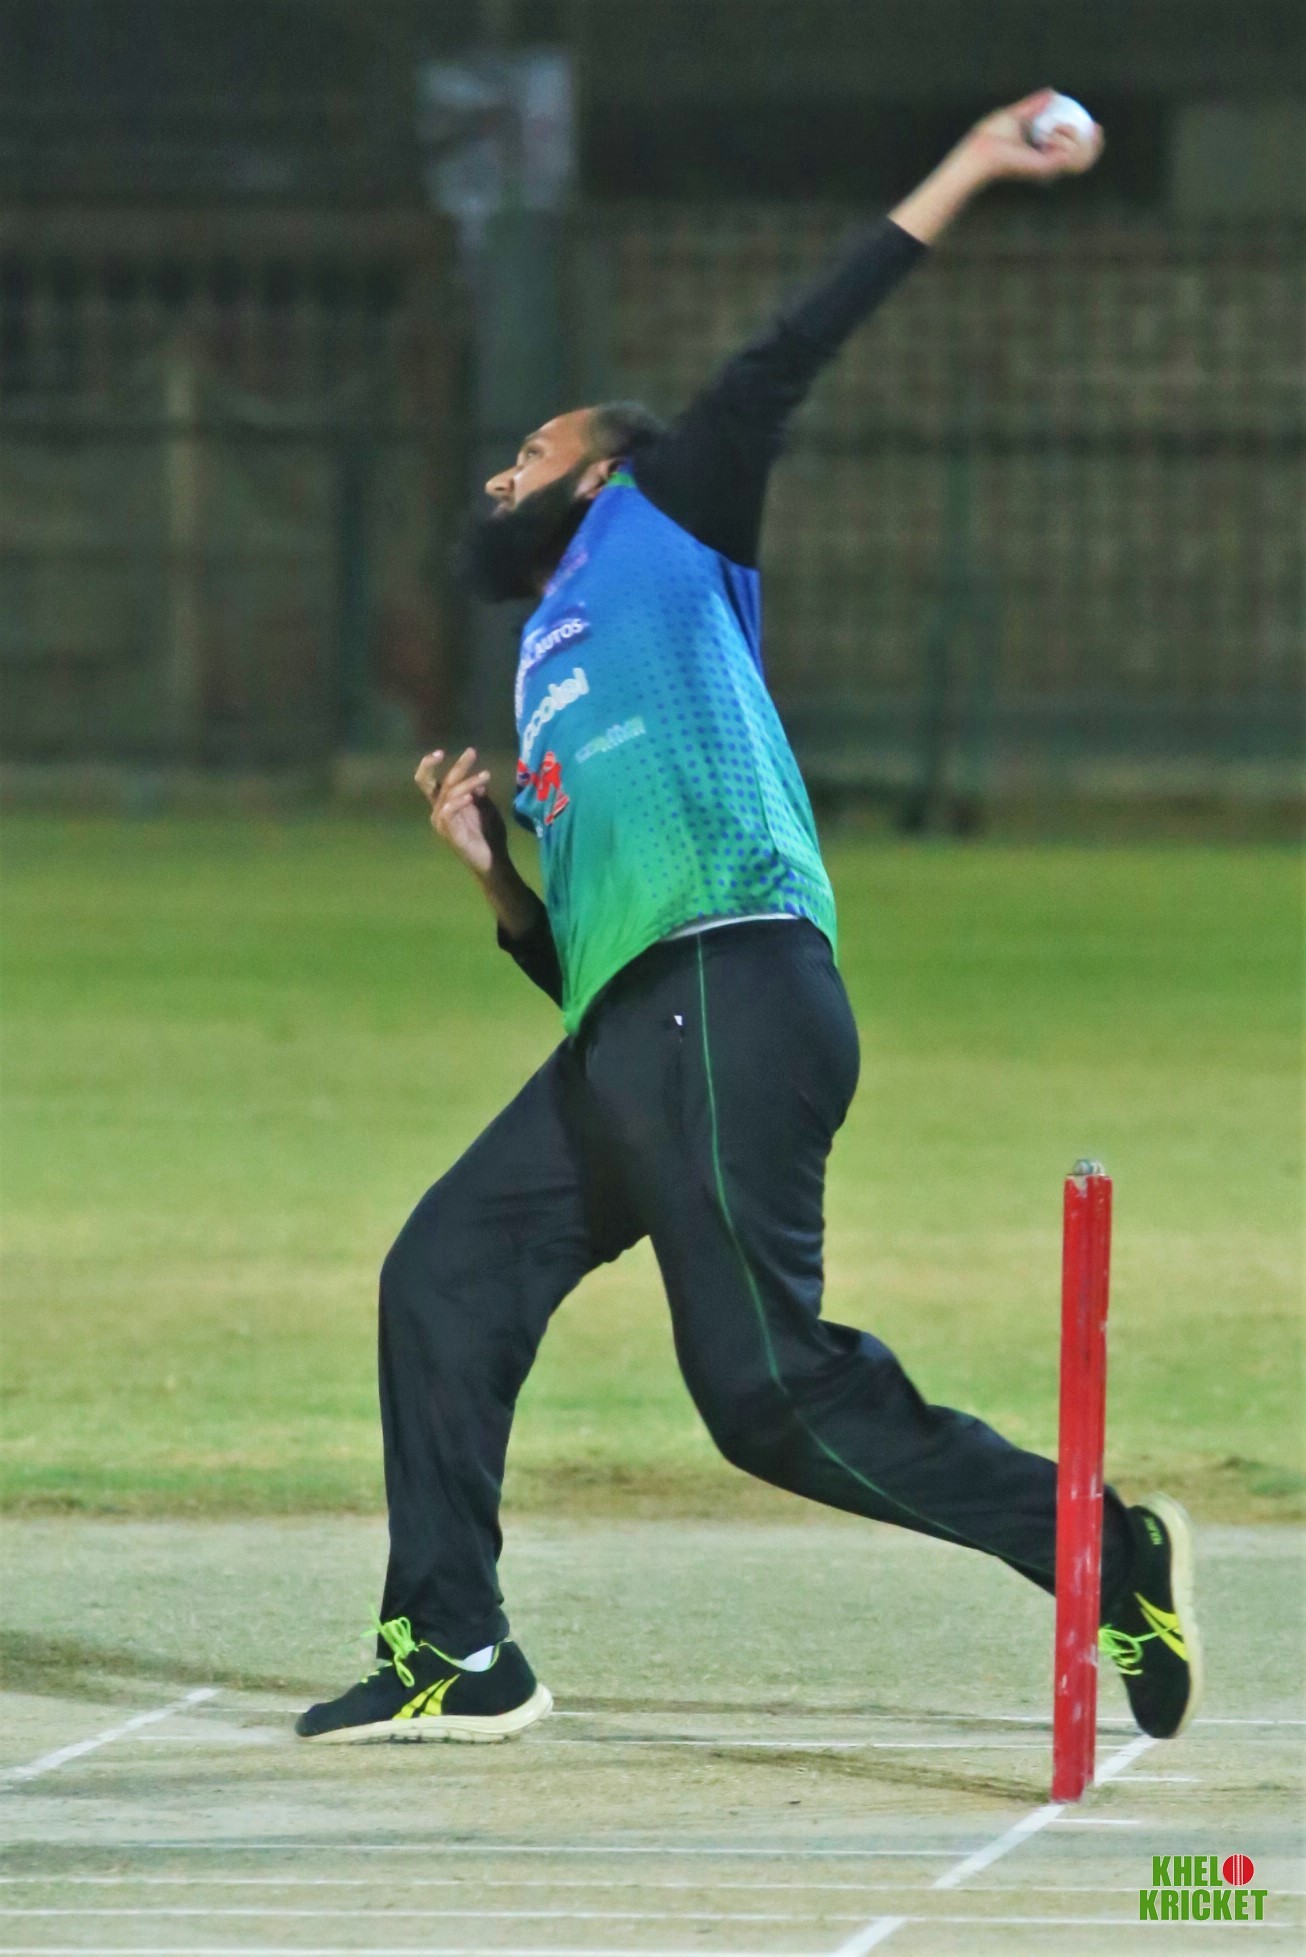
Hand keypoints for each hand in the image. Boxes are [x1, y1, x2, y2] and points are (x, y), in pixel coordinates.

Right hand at [415, 747, 507, 880]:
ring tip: (486, 775)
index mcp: (444, 805)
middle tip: (472, 752)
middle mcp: (438, 812)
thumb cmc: (489, 834)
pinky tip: (471, 796)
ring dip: (468, 782)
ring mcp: (442, 823)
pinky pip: (448, 811)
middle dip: (455, 766)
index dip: (428, 765)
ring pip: (449, 793)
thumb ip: (477, 793)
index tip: (442, 751)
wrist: (493, 859)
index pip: (428, 781)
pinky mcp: (449, 832)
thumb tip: (476, 780)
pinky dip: (458, 801)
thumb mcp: (485, 808)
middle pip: (438, 783)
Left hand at [963, 89, 1104, 185]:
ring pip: (1082, 157)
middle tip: (1096, 127)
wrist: (983, 149)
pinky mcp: (1047, 167)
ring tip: (1060, 127)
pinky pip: (1070, 153)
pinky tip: (1057, 129)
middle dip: (1096, 144)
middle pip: (1084, 160)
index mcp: (1043, 154)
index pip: (1073, 152)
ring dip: (1079, 137)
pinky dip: (1069, 137)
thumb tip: (1051, 92)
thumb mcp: (1017, 114)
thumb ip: (1034, 106)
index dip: (1090, 140)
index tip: (1096, 125)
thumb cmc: (992, 136)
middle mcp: (1048, 164)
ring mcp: (1049, 167)